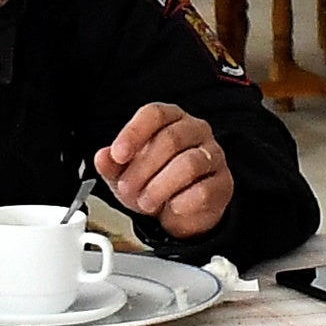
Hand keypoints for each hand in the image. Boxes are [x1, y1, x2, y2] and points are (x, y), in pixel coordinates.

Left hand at [97, 102, 232, 237]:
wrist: (180, 212)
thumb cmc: (154, 182)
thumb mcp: (125, 173)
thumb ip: (112, 164)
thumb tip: (102, 157)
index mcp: (170, 119)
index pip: (154, 114)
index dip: (134, 133)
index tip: (118, 154)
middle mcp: (195, 131)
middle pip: (171, 139)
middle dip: (143, 167)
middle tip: (127, 187)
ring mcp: (213, 156)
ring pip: (189, 164)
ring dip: (160, 187)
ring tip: (145, 201)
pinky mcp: (223, 184)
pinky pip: (204, 191)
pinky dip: (181, 203)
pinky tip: (171, 207)